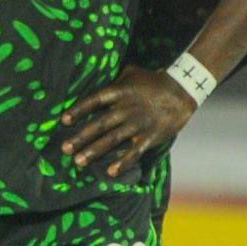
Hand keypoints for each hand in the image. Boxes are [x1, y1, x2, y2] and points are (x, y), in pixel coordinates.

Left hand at [60, 65, 197, 177]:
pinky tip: (110, 172)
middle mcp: (126, 108)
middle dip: (81, 137)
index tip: (63, 120)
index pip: (95, 100)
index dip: (79, 110)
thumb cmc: (153, 81)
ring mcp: (138, 123)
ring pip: (113, 139)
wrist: (183, 91)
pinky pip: (134, 151)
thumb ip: (114, 79)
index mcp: (120, 92)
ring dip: (95, 151)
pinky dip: (122, 162)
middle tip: (65, 149)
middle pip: (100, 124)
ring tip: (78, 162)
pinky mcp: (150, 136)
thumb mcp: (132, 72)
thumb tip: (94, 78)